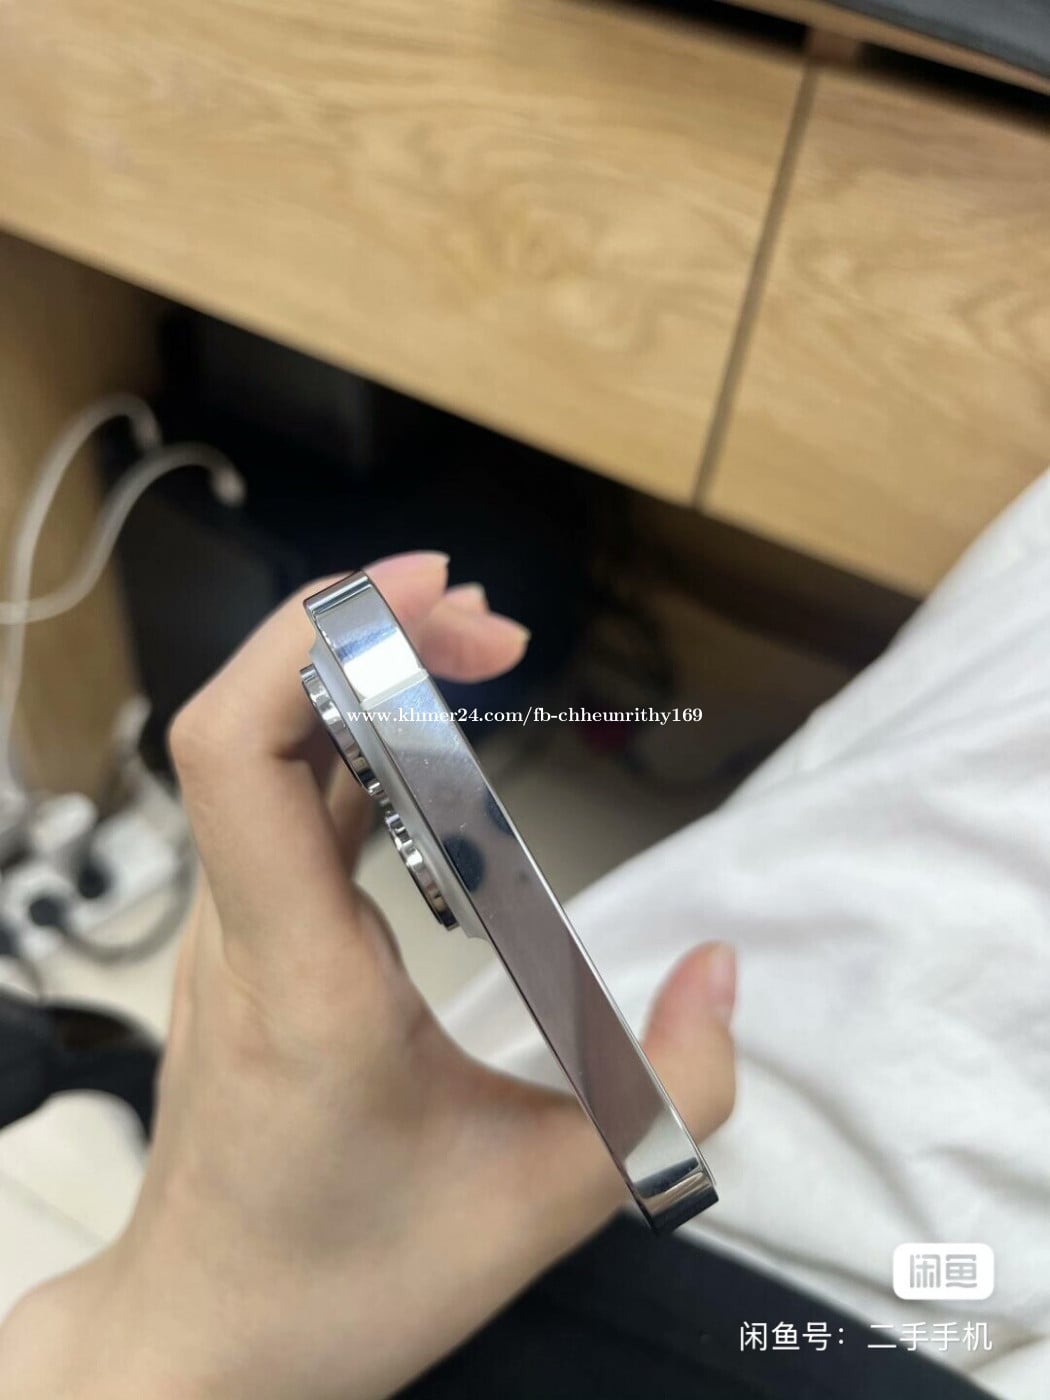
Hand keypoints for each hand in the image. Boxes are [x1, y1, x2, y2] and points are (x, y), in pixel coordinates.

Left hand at [0, 551, 735, 1399]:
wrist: (205, 1341)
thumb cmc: (348, 1281)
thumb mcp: (540, 1209)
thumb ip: (661, 1100)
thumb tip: (722, 969)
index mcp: (298, 977)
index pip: (237, 753)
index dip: (315, 638)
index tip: (424, 591)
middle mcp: (242, 932)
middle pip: (261, 716)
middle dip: (372, 634)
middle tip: (494, 626)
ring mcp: (231, 932)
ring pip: (270, 750)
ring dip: (366, 678)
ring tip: (478, 655)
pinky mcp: (246, 942)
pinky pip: (286, 803)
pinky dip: (356, 742)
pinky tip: (432, 749)